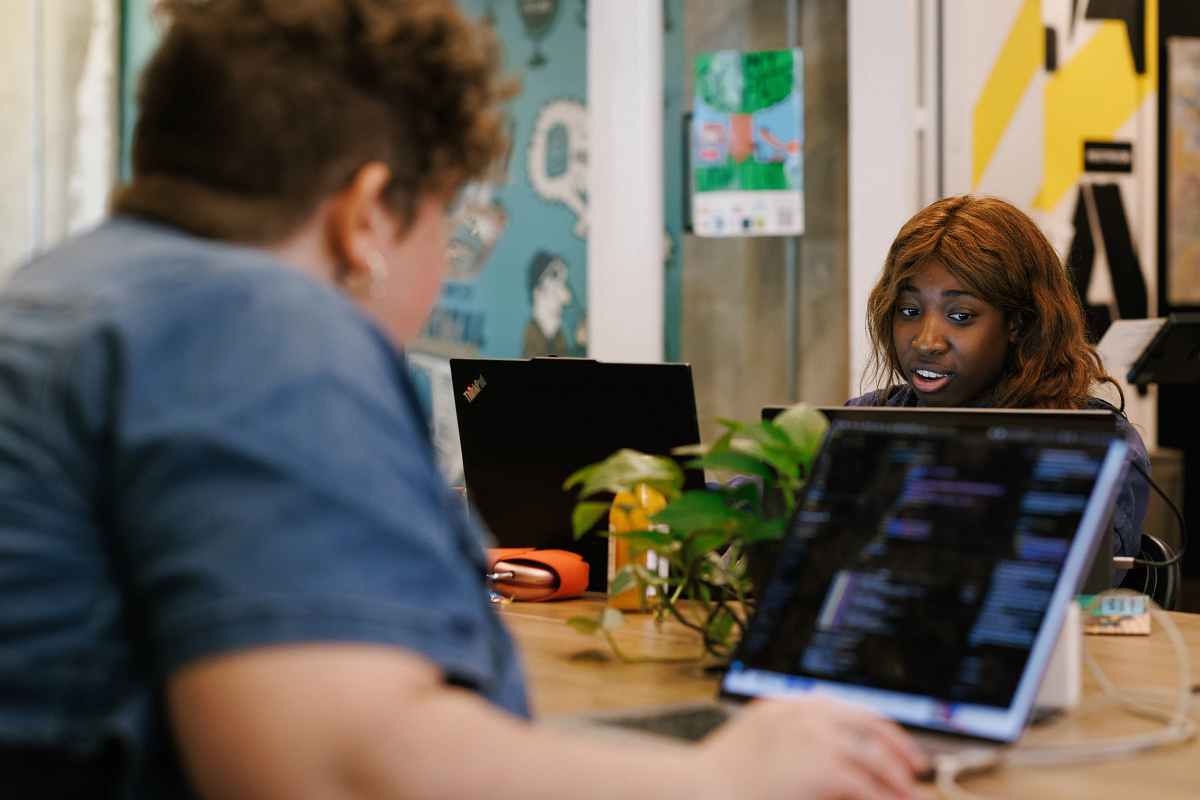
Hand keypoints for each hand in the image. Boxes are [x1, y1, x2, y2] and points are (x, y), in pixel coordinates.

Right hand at [694, 698, 930, 799]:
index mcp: (793, 705)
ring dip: (900, 779)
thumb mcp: (756, 738)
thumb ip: (787, 734)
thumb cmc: (719, 773)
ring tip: (914, 794)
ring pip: (877, 757)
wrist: (700, 786)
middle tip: (919, 768)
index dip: (878, 728)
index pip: (849, 710)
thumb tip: (814, 749)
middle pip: (872, 726)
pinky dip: (887, 797)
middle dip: (901, 748)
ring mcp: (819, 738)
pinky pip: (870, 785)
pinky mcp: (826, 767)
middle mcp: (809, 715)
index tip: (894, 743)